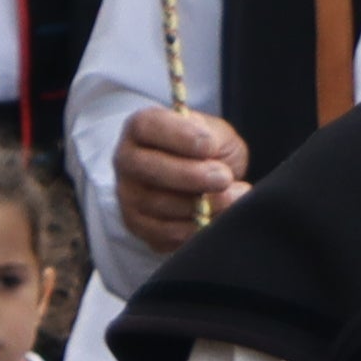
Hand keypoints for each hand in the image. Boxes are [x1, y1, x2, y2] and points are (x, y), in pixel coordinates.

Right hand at [115, 103, 247, 251]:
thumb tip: (209, 158)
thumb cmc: (207, 152)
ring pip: (160, 205)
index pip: (148, 126)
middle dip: (191, 176)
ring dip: (202, 204)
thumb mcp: (215, 133)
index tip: (209, 145)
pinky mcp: (138, 226)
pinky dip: (197, 228)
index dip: (178, 136)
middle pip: (149, 168)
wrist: (204, 181)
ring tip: (233, 196)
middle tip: (224, 177)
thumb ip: (212, 139)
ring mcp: (129, 195)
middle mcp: (127, 160)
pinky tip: (218, 216)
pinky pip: (165, 233)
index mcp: (141, 128)